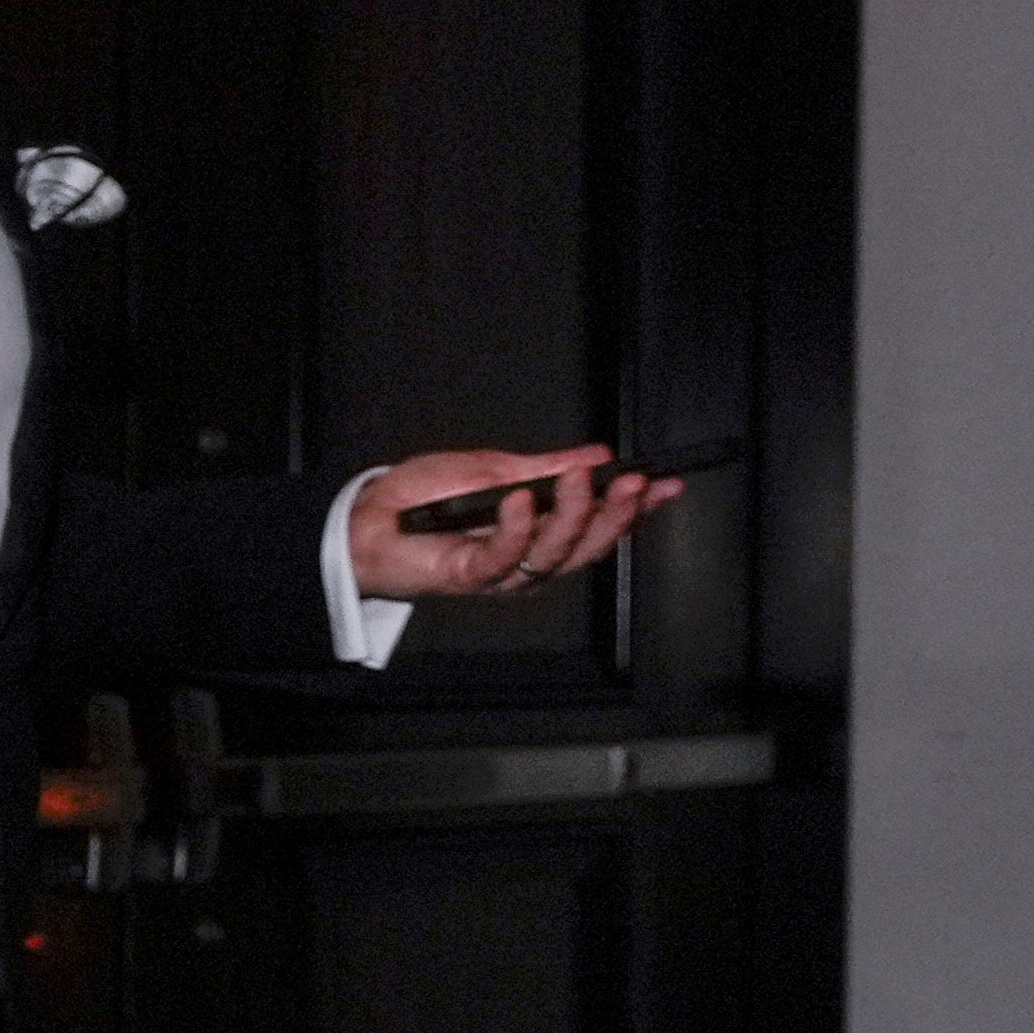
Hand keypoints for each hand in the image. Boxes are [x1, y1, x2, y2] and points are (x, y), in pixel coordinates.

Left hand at [346, 447, 676, 602]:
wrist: (369, 517)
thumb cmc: (424, 496)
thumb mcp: (496, 468)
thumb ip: (547, 467)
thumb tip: (599, 455)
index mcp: (539, 532)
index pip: (598, 524)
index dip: (634, 508)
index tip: (665, 485)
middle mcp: (528, 557)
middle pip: (587, 546)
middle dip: (615, 514)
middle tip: (632, 483)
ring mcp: (502, 572)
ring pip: (554, 555)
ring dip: (572, 516)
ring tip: (578, 482)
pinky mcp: (471, 577)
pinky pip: (504, 558)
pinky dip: (516, 528)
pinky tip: (522, 500)